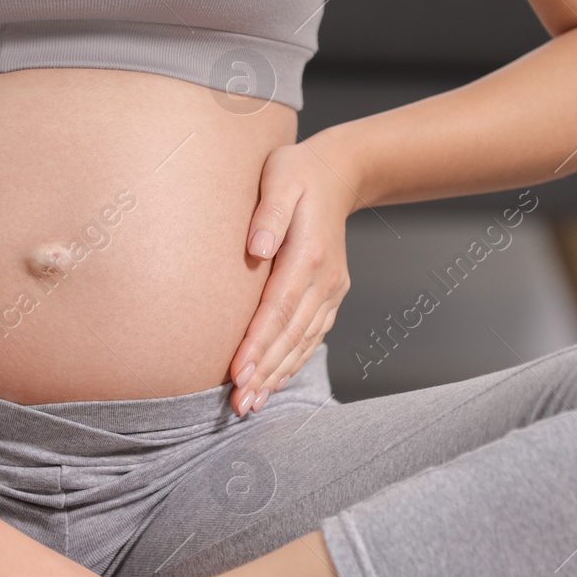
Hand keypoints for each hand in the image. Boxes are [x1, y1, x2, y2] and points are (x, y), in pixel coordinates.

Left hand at [228, 136, 358, 415]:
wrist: (340, 172)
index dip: (258, 343)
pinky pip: (311, 336)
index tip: (236, 372)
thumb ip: (269, 211)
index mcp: (310, 253)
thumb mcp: (280, 176)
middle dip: (264, 372)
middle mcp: (325, 279)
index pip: (279, 307)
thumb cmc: (298, 172)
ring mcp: (331, 290)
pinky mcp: (330, 295)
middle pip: (291, 334)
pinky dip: (293, 362)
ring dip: (277, 375)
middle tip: (238, 404)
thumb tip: (257, 245)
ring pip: (303, 342)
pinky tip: (274, 383)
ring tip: (251, 404)